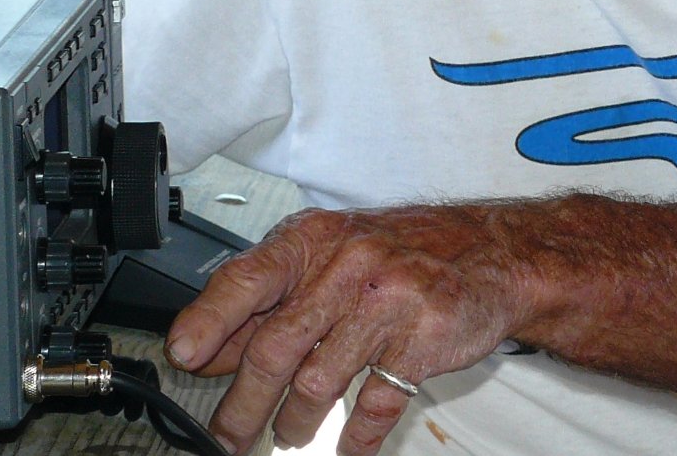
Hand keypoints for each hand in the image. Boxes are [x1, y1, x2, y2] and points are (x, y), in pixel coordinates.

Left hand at [166, 205, 533, 454]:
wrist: (492, 251)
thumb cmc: (404, 252)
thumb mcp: (333, 255)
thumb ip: (273, 298)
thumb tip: (211, 346)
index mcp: (316, 241)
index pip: (247, 278)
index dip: (210, 320)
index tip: (184, 355)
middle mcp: (349, 266)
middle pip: (276, 347)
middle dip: (242, 404)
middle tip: (225, 436)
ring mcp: (389, 303)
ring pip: (318, 380)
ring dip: (294, 420)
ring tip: (288, 433)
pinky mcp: (424, 340)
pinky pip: (377, 403)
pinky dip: (355, 436)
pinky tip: (346, 448)